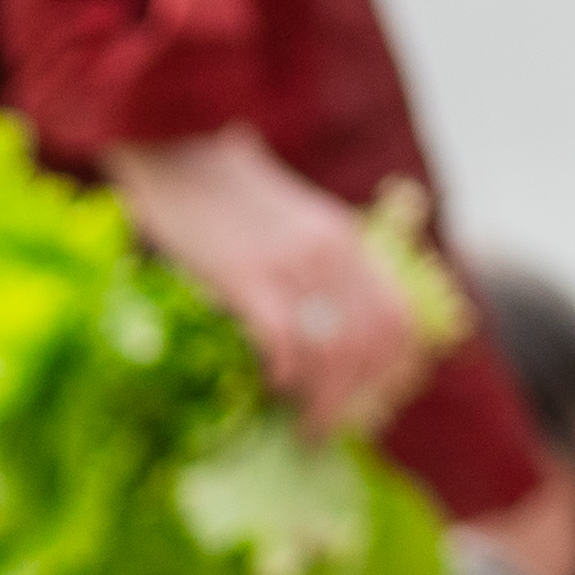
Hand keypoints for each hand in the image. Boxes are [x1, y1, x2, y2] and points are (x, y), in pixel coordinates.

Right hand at [116, 130, 424, 437]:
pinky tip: (269, 382)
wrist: (177, 145)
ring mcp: (290, 265)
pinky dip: (282, 374)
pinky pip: (282, 342)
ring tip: (300, 425)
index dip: (388, 373)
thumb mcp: (291, 222)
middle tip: (325, 429)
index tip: (361, 402)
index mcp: (346, 242)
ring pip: (332, 354)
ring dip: (321, 403)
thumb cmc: (223, 193)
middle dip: (353, 402)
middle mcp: (330, 254)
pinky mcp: (245, 276)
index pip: (397, 322)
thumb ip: (315, 266)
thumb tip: (321, 334)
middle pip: (369, 349)